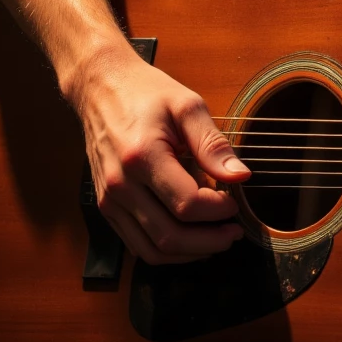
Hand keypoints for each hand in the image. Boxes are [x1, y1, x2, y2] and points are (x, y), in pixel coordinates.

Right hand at [73, 45, 251, 265]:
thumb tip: (241, 176)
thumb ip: (212, 143)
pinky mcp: (106, 207)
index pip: (187, 204)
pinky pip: (136, 244)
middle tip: (233, 232)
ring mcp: (110, 200)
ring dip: (188, 254)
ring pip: (151, 251)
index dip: (218, 211)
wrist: (100, 87)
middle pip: (169, 236)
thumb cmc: (145, 92)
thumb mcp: (186, 105)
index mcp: (142, 156)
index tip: (236, 202)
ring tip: (216, 239)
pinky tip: (188, 237)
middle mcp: (121, 185)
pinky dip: (166, 250)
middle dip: (208, 242)